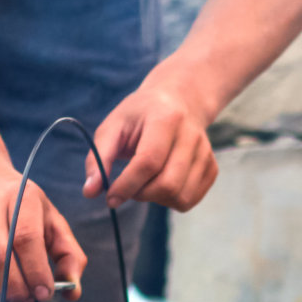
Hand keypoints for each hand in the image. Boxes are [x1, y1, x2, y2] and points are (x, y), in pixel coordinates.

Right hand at [0, 154, 87, 301]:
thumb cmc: (20, 206)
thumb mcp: (50, 219)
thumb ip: (68, 255)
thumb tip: (73, 292)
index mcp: (20, 197)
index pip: (26, 238)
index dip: (36, 271)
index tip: (45, 293)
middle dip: (17, 288)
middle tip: (30, 301)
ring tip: (15, 301)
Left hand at [83, 76, 219, 210]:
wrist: (179, 101)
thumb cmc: (140, 115)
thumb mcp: (113, 126)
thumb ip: (99, 158)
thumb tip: (90, 192)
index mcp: (165, 119)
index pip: (148, 162)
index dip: (127, 185)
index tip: (110, 198)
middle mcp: (191, 135)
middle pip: (167, 184)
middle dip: (141, 195)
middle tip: (128, 188)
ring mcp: (205, 153)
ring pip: (180, 197)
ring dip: (156, 200)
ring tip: (145, 184)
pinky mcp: (211, 167)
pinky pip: (190, 200)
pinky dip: (170, 200)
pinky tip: (160, 184)